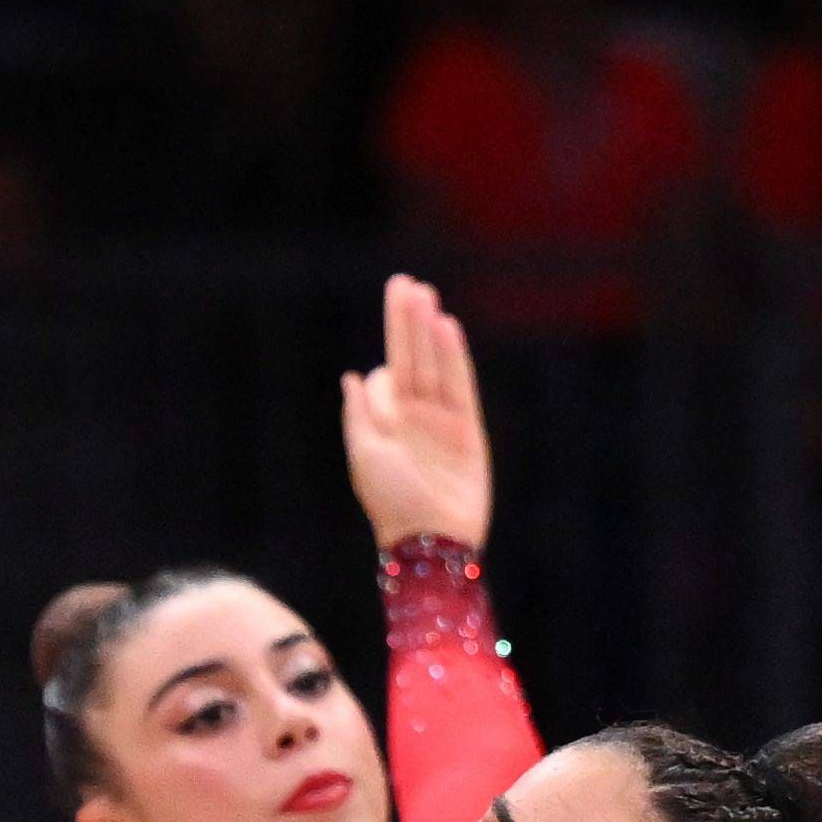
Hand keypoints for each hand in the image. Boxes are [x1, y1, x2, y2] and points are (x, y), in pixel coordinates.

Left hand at [341, 272, 492, 552]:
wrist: (430, 538)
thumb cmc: (390, 502)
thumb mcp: (364, 456)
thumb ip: (359, 416)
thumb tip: (352, 376)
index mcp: (385, 424)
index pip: (386, 377)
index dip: (385, 358)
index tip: (384, 356)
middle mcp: (414, 418)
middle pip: (411, 358)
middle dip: (406, 322)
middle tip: (404, 282)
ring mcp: (442, 420)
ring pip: (434, 364)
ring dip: (428, 330)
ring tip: (424, 294)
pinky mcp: (468, 428)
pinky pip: (460, 384)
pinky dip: (453, 357)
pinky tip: (446, 328)